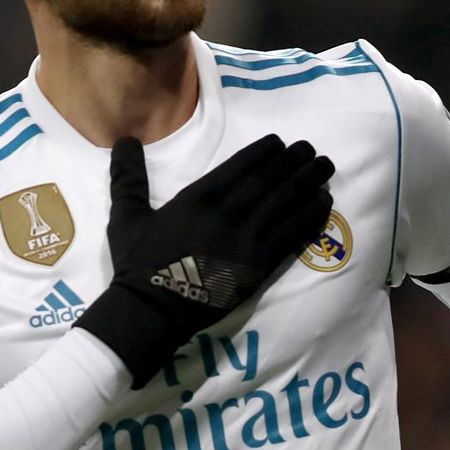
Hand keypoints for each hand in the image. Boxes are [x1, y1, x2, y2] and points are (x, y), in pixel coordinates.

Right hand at [74, 134, 334, 386]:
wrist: (151, 310)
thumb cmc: (137, 263)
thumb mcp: (127, 215)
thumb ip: (129, 176)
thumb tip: (123, 139)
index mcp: (199, 197)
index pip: (241, 166)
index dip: (264, 151)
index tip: (280, 142)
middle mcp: (228, 212)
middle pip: (269, 180)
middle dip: (293, 162)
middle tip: (311, 149)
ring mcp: (246, 239)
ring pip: (285, 203)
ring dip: (308, 182)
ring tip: (325, 168)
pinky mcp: (259, 266)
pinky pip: (291, 236)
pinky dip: (310, 218)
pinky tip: (324, 204)